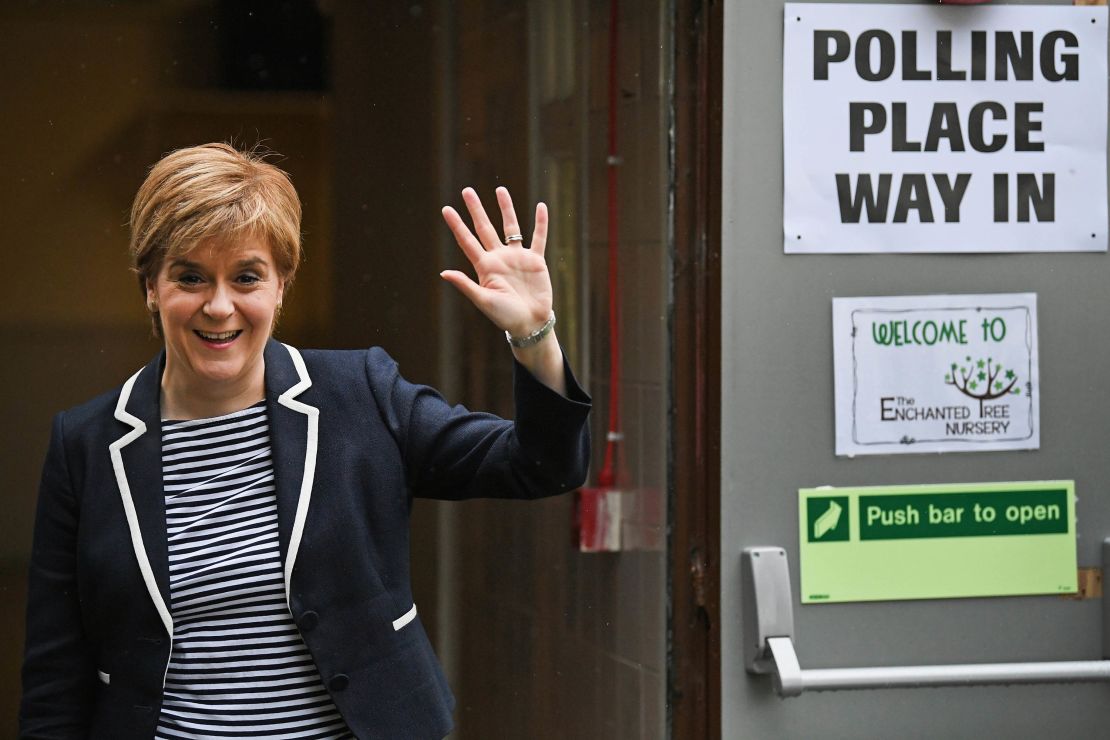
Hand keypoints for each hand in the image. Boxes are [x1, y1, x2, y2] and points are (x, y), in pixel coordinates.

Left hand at [440, 187, 552, 337]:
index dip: (457, 225)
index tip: (446, 209)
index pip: (467, 241)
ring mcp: (517, 258)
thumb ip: (466, 285)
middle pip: (485, 228)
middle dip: (476, 209)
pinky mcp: (536, 261)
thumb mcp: (483, 301)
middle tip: (467, 191)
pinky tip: (541, 207)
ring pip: (511, 227)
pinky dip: (541, 223)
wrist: (530, 323)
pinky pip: (538, 238)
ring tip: (500, 189)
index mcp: (485, 267)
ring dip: (506, 208)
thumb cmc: (505, 316)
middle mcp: (499, 258)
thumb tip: (443, 273)